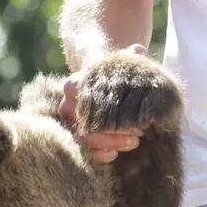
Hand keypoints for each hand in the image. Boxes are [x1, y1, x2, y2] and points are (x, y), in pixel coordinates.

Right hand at [58, 44, 148, 163]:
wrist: (104, 82)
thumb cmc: (114, 74)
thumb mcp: (122, 62)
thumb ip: (130, 57)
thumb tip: (138, 51)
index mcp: (74, 85)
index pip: (87, 103)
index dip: (111, 113)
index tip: (134, 116)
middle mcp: (67, 106)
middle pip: (87, 125)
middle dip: (115, 133)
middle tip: (139, 133)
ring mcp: (70, 124)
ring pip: (87, 140)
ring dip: (112, 143)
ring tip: (135, 142)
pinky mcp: (78, 139)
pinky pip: (86, 152)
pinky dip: (101, 155)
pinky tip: (116, 153)